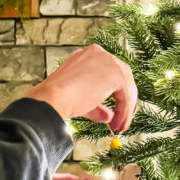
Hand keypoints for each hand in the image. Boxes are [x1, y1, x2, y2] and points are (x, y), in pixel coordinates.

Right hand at [23, 43, 137, 134]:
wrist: (52, 98)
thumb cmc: (58, 98)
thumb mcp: (81, 100)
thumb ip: (97, 106)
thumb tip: (109, 116)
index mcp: (87, 55)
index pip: (108, 71)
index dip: (113, 92)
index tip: (113, 110)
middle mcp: (98, 53)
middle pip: (122, 75)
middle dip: (124, 99)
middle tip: (121, 119)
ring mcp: (108, 61)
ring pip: (126, 86)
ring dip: (125, 109)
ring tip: (119, 126)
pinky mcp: (115, 74)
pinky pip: (125, 97)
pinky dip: (123, 112)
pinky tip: (116, 124)